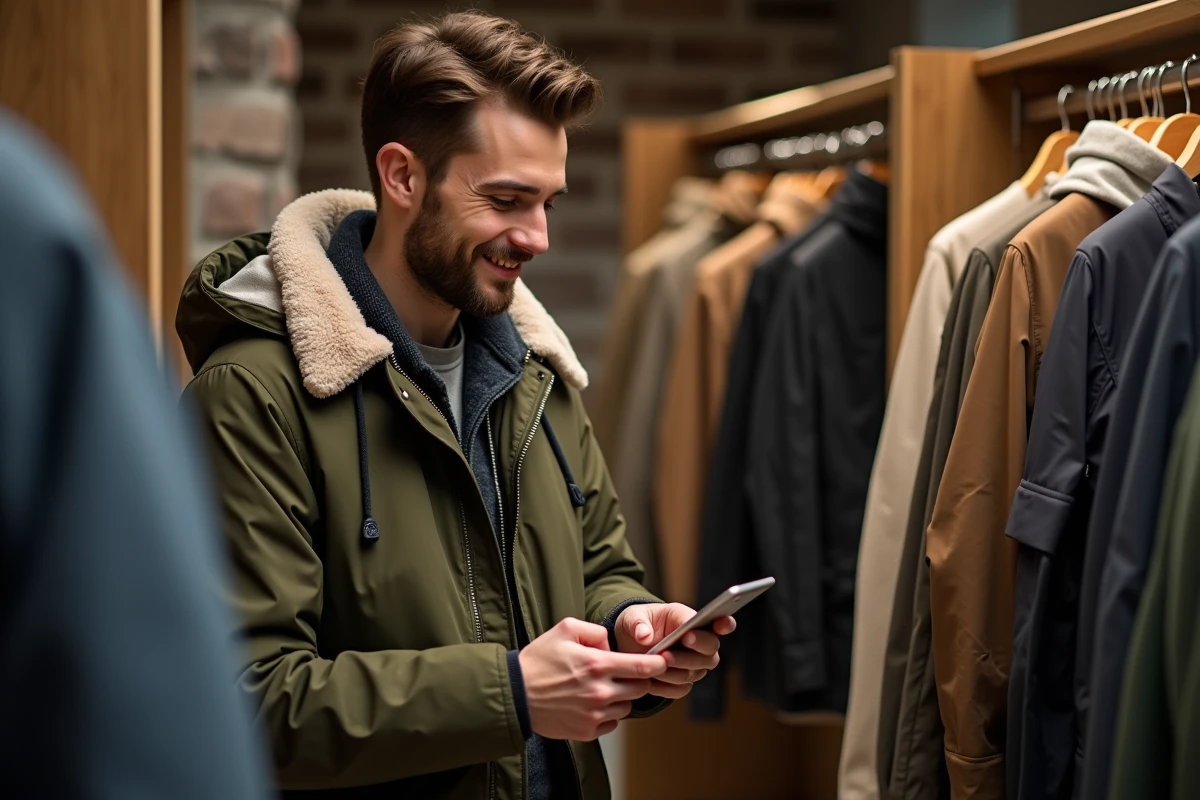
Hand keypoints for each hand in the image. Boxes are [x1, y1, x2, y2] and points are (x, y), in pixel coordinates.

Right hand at [519, 617, 667, 740]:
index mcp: (597, 665)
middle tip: (625, 673)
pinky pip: (612, 724)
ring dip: (622, 697)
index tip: (663, 661)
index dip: (658, 663)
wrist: (514, 695)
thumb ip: (595, 632)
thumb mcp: (564, 629)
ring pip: (627, 707)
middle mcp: (600, 692)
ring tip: (601, 688)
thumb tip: (612, 645)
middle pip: (640, 689)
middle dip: (639, 680)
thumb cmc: (539, 661)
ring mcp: (594, 715)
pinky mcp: (587, 732)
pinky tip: (591, 704)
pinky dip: (608, 714)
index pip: (642, 667)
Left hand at [614, 603, 735, 699]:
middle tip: (666, 654)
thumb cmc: (637, 624)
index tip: (720, 625)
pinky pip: (681, 688)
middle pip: (710, 652)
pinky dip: (665, 687)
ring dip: (674, 672)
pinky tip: (650, 682)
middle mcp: (699, 642)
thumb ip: (637, 623)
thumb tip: (644, 635)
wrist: (628, 645)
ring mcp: (694, 664)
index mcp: (689, 619)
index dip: (725, 624)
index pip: (718, 621)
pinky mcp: (683, 681)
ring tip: (653, 668)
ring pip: (695, 672)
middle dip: (689, 655)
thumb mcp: (631, 617)